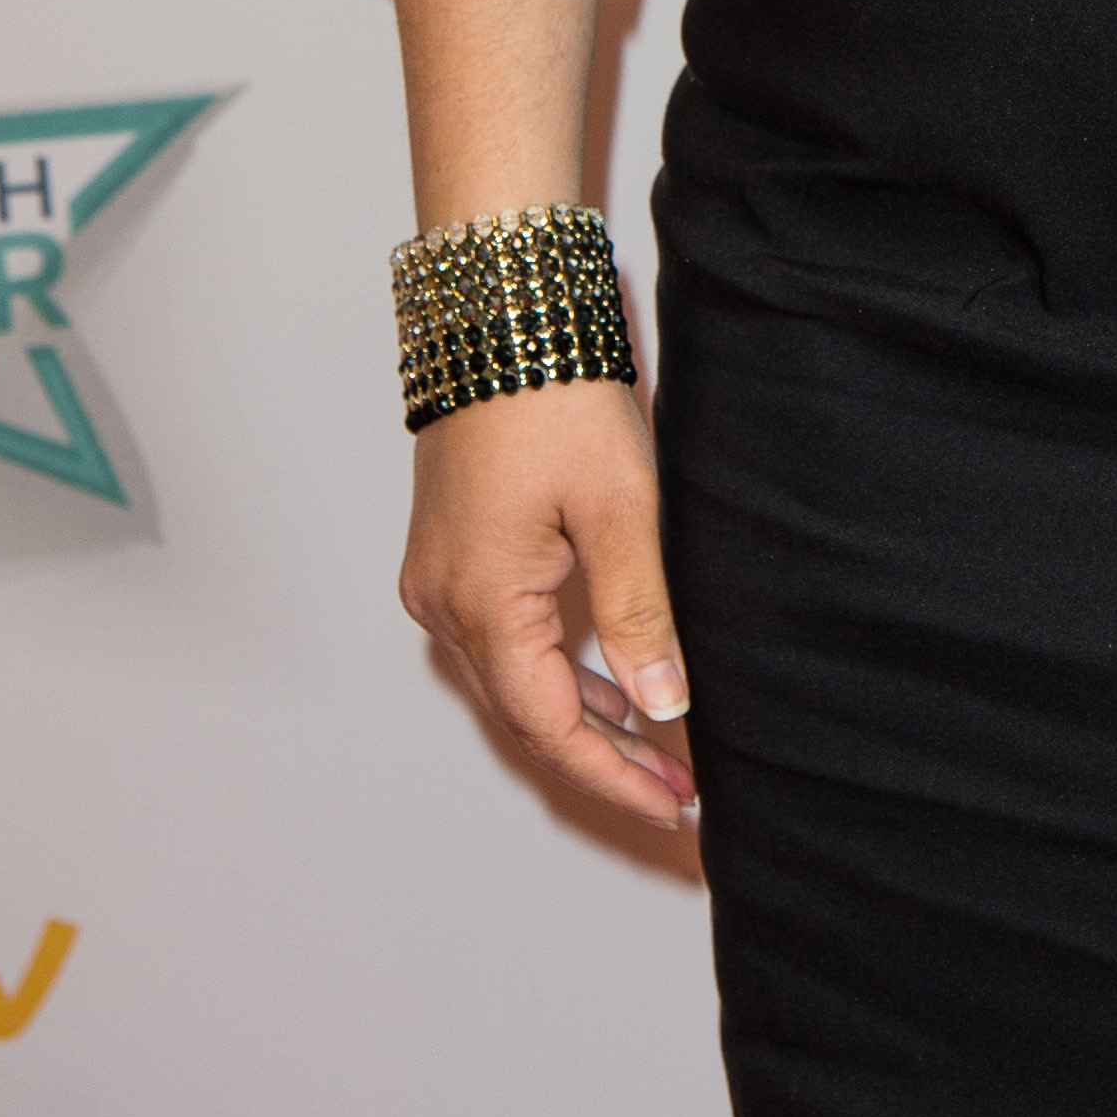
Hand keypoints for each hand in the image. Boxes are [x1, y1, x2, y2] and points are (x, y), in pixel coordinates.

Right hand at [400, 377, 696, 832]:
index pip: (548, 728)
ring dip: (579, 718)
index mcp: (480, 604)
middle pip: (523, 716)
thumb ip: (639, 615)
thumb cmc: (556, 398)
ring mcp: (439, 579)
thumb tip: (665, 707)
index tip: (672, 804)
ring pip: (510, 681)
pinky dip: (553, 670)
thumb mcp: (621, 508)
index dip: (613, 776)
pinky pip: (499, 639)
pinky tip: (605, 680)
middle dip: (602, 758)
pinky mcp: (450, 553)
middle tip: (677, 786)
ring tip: (656, 747)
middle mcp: (443, 605)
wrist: (499, 311)